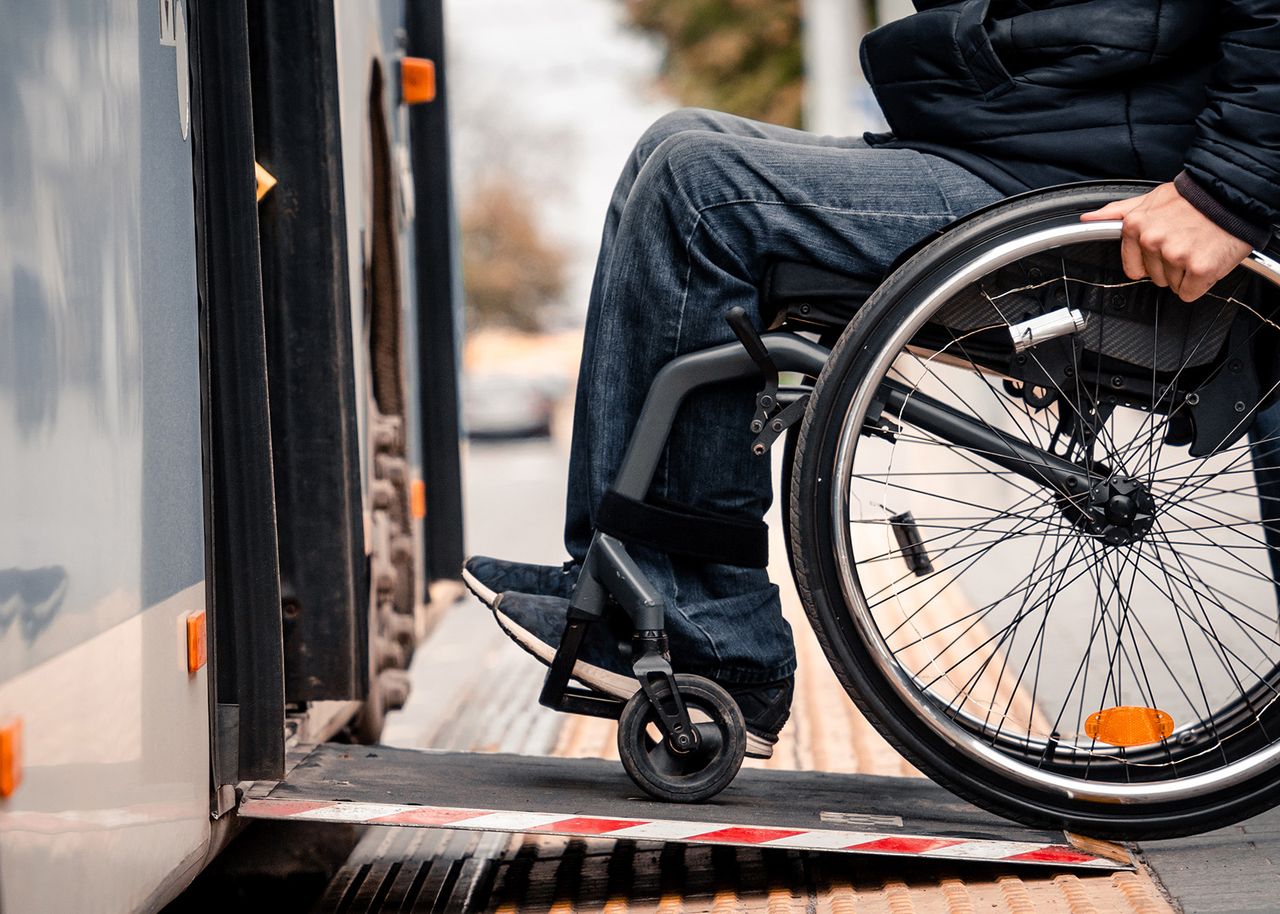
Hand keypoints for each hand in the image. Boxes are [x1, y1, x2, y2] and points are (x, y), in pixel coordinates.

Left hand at [1080, 182, 1251, 301]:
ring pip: (1172, 284)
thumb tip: (1088, 219)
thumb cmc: (1194, 198)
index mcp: (1136, 226)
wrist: (1234, 194)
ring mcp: (1176, 255)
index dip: (1151, 262)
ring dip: (1186, 272)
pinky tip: (1206, 259)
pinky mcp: (1199, 268)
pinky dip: (1200, 282)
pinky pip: (1190, 292)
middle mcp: (1153, 241)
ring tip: (1198, 246)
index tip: (1165, 249)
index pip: (1133, 268)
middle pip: (1154, 277)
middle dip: (1170, 265)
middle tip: (1186, 242)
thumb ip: (1118, 212)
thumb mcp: (1150, 199)